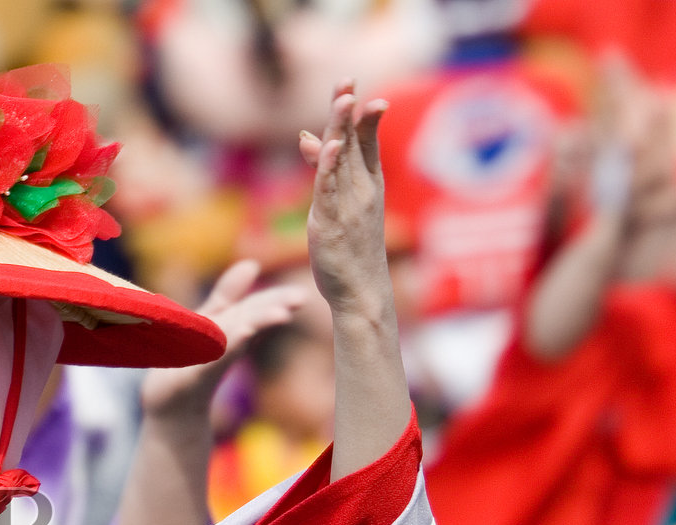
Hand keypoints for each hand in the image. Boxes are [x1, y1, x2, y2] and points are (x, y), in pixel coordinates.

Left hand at [142, 259, 303, 420]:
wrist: (168, 408)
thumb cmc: (189, 362)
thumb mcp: (206, 324)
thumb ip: (228, 296)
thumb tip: (252, 264)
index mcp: (229, 331)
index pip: (255, 310)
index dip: (277, 300)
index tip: (303, 295)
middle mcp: (222, 347)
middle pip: (250, 323)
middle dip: (273, 310)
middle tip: (301, 299)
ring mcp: (206, 364)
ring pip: (233, 341)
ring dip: (254, 327)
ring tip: (280, 315)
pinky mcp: (188, 379)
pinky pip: (207, 361)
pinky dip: (223, 348)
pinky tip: (240, 334)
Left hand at [298, 82, 390, 317]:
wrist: (362, 292)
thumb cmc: (351, 249)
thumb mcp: (338, 203)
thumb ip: (324, 169)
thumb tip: (306, 136)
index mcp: (369, 185)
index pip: (365, 141)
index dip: (361, 114)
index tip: (352, 87)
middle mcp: (362, 191)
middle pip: (353, 143)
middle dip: (350, 111)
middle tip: (346, 80)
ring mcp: (348, 207)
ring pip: (343, 161)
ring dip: (341, 129)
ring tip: (342, 99)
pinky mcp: (331, 224)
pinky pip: (328, 190)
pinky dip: (327, 167)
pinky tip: (325, 144)